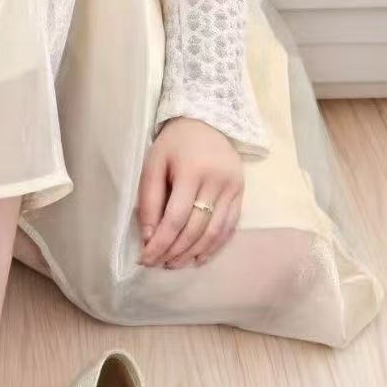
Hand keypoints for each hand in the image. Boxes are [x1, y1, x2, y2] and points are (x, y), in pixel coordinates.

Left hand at [138, 117, 243, 267]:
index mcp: (191, 172)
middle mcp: (216, 181)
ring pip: (214, 232)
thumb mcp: (153, 165)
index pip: (174, 219)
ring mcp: (233, 188)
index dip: (159, 244)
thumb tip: (149, 238)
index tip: (145, 259)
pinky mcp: (241, 193)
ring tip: (174, 264)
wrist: (207, 122)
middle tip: (157, 264)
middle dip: (173, 251)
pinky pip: (230, 227)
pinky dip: (214, 247)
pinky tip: (198, 258)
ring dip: (192, 253)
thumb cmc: (174, 145)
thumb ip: (148, 201)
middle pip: (195, 229)